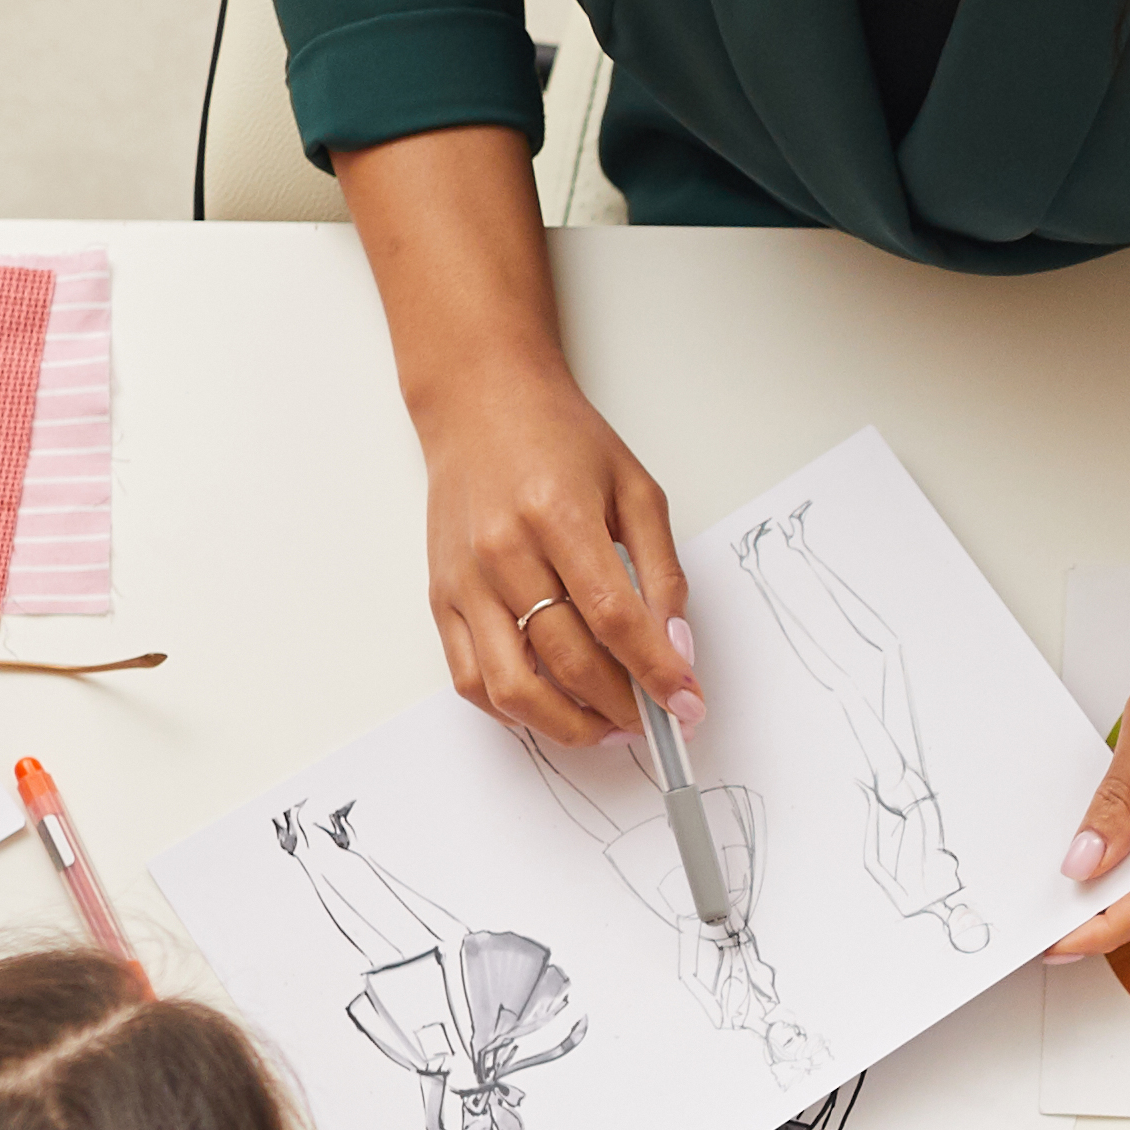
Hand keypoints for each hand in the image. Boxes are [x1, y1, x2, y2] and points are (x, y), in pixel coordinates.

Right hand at [415, 357, 697, 748]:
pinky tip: (553, 708)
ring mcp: (465, 581)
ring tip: (609, 727)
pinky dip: (514, 710)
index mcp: (558, 516)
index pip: (614, 618)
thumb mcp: (635, 488)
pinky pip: (471, 679)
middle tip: (656, 718)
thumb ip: (660, 570)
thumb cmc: (559, 439)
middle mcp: (503, 553)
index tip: (688, 703)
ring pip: (512, 687)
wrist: (479, 403)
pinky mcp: (442, 598)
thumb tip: (675, 646)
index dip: (656, 671)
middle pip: (568, 659)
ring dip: (568, 725)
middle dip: (623, 706)